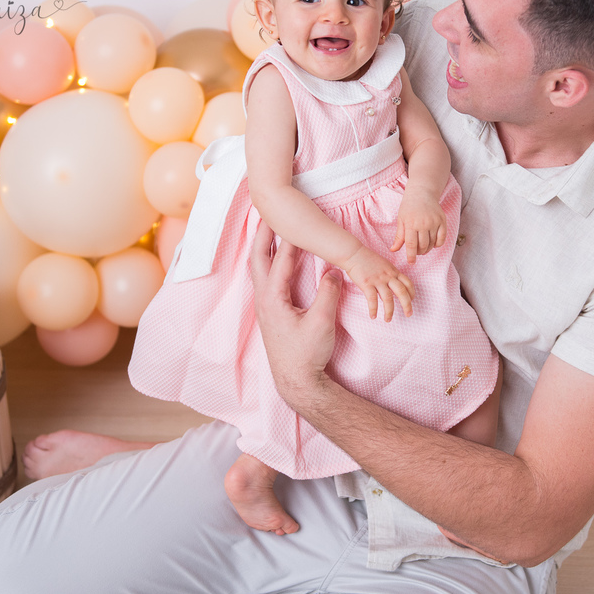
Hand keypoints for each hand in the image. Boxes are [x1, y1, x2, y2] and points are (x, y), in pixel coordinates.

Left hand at [250, 222, 340, 405]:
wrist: (296, 381)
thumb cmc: (307, 354)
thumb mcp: (322, 323)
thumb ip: (328, 294)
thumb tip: (334, 271)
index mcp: (273, 298)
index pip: (280, 260)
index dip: (289, 238)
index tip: (295, 219)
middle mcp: (263, 299)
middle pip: (258, 258)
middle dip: (263, 234)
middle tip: (267, 213)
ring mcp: (264, 305)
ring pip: (259, 268)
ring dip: (264, 246)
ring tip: (269, 229)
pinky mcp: (269, 311)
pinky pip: (265, 278)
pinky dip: (268, 261)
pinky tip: (275, 259)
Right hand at [345, 245, 414, 321]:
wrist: (354, 253)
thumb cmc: (367, 258)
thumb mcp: (384, 264)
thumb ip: (389, 274)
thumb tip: (391, 287)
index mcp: (393, 271)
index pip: (408, 283)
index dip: (412, 293)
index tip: (412, 300)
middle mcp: (388, 276)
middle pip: (402, 292)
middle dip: (407, 305)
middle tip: (409, 314)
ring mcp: (378, 280)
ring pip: (388, 298)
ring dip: (389, 311)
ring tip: (388, 319)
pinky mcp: (366, 284)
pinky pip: (372, 300)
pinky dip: (373, 309)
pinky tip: (373, 316)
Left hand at [390, 190, 446, 263]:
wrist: (422, 192)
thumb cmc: (408, 207)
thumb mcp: (401, 220)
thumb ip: (399, 237)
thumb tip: (393, 250)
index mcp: (411, 224)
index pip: (411, 245)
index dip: (411, 256)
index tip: (411, 262)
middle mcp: (423, 223)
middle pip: (423, 246)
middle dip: (419, 252)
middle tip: (416, 252)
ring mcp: (434, 222)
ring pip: (432, 243)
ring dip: (427, 249)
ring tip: (423, 248)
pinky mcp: (442, 221)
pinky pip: (442, 238)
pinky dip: (438, 244)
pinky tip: (433, 244)